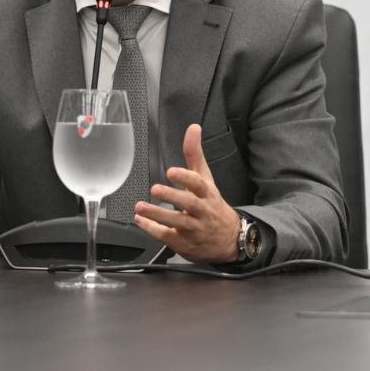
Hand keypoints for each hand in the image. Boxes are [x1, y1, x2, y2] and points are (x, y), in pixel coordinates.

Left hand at [133, 124, 241, 263]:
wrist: (229, 239)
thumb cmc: (213, 206)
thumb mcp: (207, 179)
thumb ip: (195, 154)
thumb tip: (193, 128)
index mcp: (208, 193)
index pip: (199, 184)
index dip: (186, 177)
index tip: (172, 171)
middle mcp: (202, 211)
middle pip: (189, 203)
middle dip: (172, 196)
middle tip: (155, 189)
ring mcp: (194, 228)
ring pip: (177, 222)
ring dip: (157, 215)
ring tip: (141, 207)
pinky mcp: (184, 242)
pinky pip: (167, 236)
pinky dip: (152, 229)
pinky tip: (141, 221)